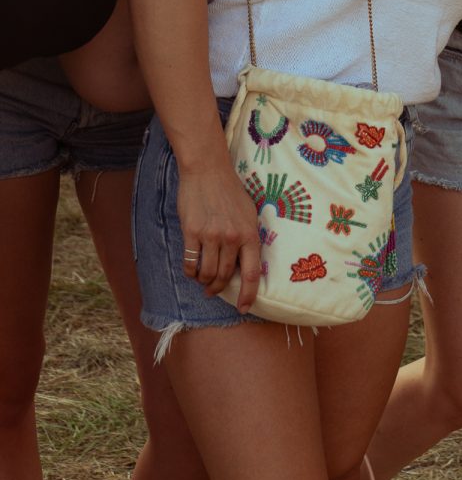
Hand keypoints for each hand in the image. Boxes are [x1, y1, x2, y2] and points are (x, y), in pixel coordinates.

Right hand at [177, 163, 262, 311]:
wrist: (208, 171)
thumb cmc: (230, 192)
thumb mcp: (249, 213)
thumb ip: (248, 238)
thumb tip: (245, 264)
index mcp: (250, 233)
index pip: (252, 273)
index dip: (248, 294)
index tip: (244, 308)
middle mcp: (232, 237)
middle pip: (225, 276)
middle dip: (218, 288)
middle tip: (213, 290)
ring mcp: (211, 235)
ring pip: (207, 273)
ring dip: (204, 282)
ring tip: (202, 279)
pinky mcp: (192, 232)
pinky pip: (190, 263)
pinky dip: (190, 273)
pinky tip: (191, 270)